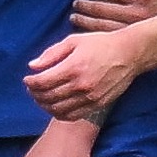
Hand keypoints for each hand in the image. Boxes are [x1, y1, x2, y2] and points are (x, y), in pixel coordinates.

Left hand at [25, 30, 147, 121]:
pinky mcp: (97, 105)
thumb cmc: (100, 44)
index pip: (43, 82)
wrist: (129, 54)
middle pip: (48, 97)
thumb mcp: (74, 41)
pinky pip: (72, 116)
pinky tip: (55, 106)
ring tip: (41, 97)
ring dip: (45, 105)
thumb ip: (51, 54)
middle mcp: (81, 85)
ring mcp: (90, 97)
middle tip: (32, 88)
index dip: (31, 83)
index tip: (27, 79)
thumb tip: (32, 66)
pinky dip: (59, 114)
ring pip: (58, 110)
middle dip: (35, 94)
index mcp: (73, 67)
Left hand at [70, 0, 156, 31]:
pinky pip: (106, 38)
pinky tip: (83, 33)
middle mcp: (135, 14)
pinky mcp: (130, 43)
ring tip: (74, 17)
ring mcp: (131, 30)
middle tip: (75, 3)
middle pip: (101, 8)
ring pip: (100, 25)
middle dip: (85, 5)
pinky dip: (92, 35)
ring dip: (84, 21)